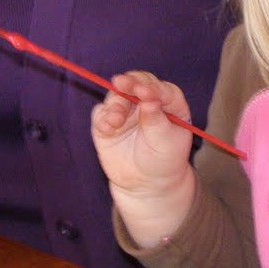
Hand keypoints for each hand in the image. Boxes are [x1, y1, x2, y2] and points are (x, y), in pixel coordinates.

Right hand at [91, 72, 195, 247]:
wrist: (147, 184)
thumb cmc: (165, 160)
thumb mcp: (168, 142)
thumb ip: (157, 120)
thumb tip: (148, 98)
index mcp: (168, 102)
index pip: (159, 88)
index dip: (152, 87)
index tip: (145, 92)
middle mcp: (144, 101)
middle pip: (135, 83)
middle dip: (128, 83)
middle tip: (121, 84)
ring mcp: (124, 110)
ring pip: (116, 96)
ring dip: (115, 103)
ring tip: (116, 120)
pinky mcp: (106, 123)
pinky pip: (100, 114)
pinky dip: (102, 117)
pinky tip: (108, 127)